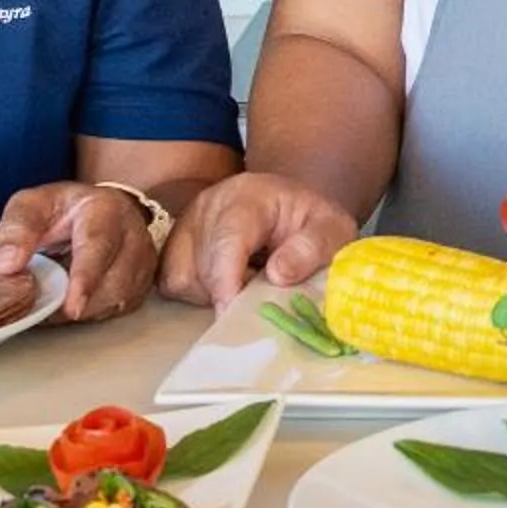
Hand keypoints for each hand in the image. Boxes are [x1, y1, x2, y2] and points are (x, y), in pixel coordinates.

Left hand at [0, 183, 159, 322]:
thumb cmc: (61, 211)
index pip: (99, 245)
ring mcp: (142, 261)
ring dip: (84, 310)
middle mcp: (133, 233)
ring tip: (55, 303)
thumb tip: (6, 266)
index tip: (71, 306)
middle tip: (47, 310)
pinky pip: (119, 308)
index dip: (85, 278)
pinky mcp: (142, 283)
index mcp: (105, 209)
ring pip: (120, 299)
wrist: (95, 213)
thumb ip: (15, 230)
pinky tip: (73, 304)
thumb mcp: (30, 206)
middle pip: (115, 280)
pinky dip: (93, 313)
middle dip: (81, 302)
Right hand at [156, 173, 357, 310]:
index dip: (227, 278)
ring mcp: (187, 224)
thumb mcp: (332, 230)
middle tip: (264, 294)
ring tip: (250, 282)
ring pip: (183, 276)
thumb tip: (278, 274)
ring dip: (215, 294)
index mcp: (248, 195)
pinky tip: (229, 283)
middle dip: (232, 291)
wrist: (291, 209)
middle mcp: (209, 205)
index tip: (232, 312)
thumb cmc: (310, 222)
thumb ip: (313, 248)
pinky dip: (199, 294)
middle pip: (204, 263)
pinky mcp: (175, 246)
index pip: (228, 237)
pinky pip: (173, 283)